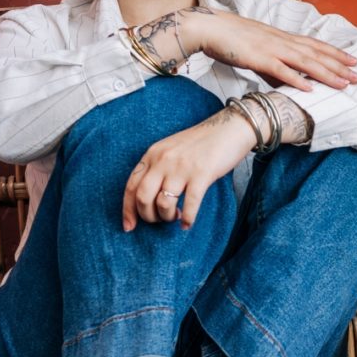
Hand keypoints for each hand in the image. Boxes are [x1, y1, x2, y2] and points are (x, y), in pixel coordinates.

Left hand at [122, 109, 256, 230]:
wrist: (229, 129)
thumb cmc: (201, 144)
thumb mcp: (170, 150)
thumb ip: (157, 168)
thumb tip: (148, 199)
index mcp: (152, 154)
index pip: (131, 186)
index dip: (127, 210)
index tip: (129, 226)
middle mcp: (163, 160)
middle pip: (143, 198)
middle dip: (148, 216)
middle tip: (159, 221)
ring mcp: (182, 167)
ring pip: (164, 204)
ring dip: (168, 217)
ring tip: (176, 217)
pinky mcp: (202, 174)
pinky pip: (190, 204)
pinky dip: (187, 219)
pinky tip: (187, 224)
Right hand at [182, 9, 356, 91]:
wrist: (208, 27)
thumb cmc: (231, 40)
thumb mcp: (258, 52)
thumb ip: (274, 67)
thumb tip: (288, 83)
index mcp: (282, 38)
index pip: (315, 45)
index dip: (335, 53)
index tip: (353, 60)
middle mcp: (281, 41)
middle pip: (316, 54)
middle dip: (339, 66)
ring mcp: (271, 48)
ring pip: (305, 62)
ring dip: (326, 74)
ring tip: (344, 84)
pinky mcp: (258, 58)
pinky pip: (280, 71)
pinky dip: (296, 80)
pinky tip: (310, 89)